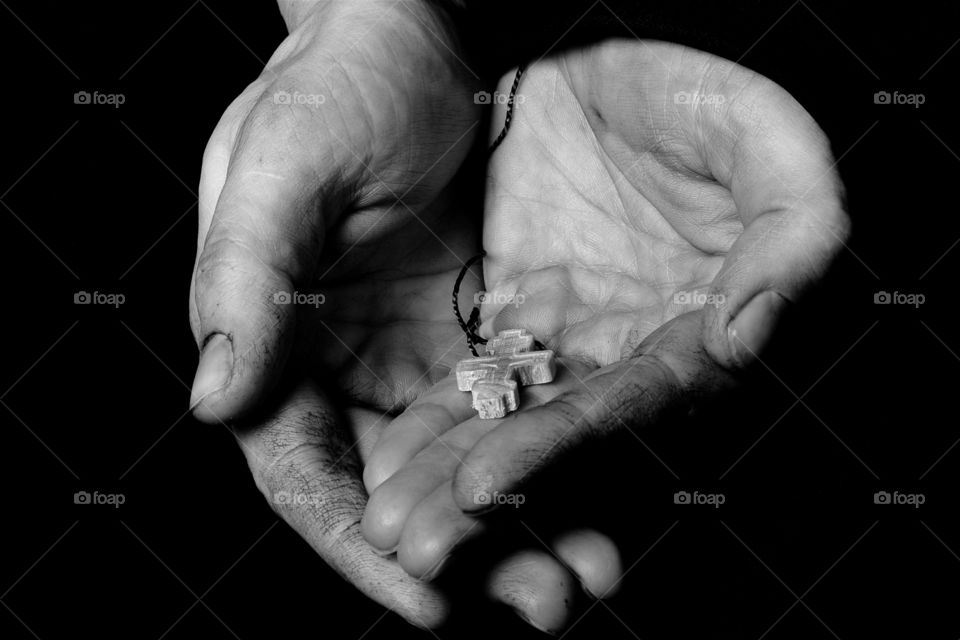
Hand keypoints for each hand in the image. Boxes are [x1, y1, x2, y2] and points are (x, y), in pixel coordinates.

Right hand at [189, 0, 619, 627]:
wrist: (404, 39)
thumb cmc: (333, 85)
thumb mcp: (280, 164)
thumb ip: (245, 276)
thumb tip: (215, 400)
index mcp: (274, 344)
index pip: (302, 476)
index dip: (358, 547)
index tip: (430, 600)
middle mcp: (338, 367)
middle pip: (392, 492)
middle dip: (463, 559)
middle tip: (545, 603)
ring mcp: (406, 355)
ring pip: (456, 468)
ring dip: (518, 527)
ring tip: (590, 570)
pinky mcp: (467, 335)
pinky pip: (503, 416)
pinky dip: (543, 461)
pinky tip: (597, 493)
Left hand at [364, 39, 848, 572]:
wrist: (603, 77)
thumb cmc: (694, 99)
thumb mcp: (763, 136)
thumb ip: (790, 231)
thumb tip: (744, 335)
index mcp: (702, 331)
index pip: (636, 407)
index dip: (565, 449)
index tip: (486, 485)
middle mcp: (633, 359)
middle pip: (567, 445)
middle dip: (496, 502)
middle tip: (422, 552)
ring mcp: (570, 348)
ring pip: (511, 429)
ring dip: (450, 483)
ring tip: (392, 529)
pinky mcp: (516, 327)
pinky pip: (473, 386)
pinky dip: (433, 427)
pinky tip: (386, 465)